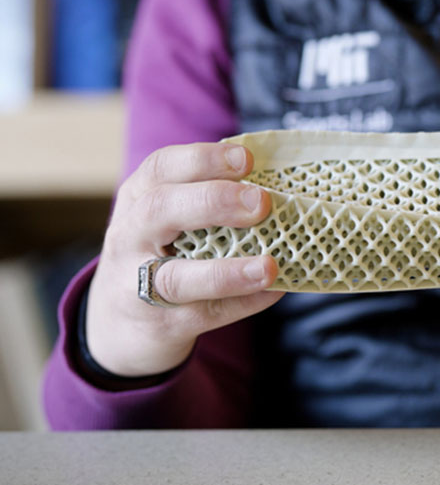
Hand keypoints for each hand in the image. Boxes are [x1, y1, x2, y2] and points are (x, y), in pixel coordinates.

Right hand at [86, 143, 283, 376]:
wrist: (117, 324)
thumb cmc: (158, 254)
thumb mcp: (165, 218)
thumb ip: (205, 197)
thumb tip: (277, 184)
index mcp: (138, 199)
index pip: (161, 168)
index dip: (204, 159)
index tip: (246, 159)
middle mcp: (131, 238)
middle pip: (159, 211)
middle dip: (213, 202)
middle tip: (260, 202)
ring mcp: (139, 286)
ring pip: (176, 278)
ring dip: (227, 272)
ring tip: (269, 267)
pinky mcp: (161, 325)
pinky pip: (204, 314)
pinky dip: (243, 303)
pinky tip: (274, 291)